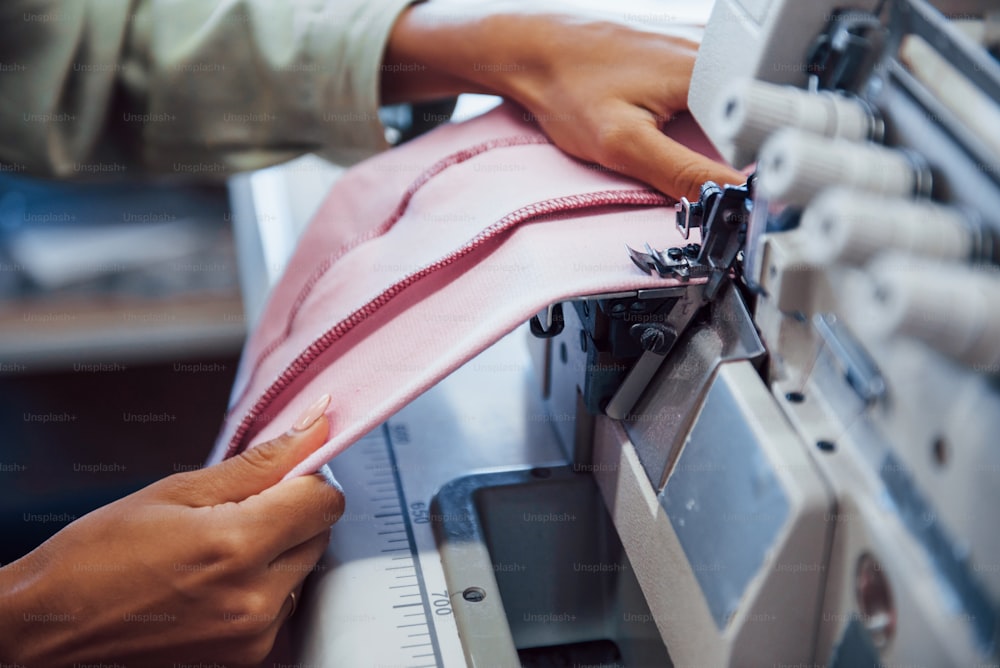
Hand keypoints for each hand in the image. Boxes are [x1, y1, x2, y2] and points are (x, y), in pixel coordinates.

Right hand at [0, 394, 342, 665]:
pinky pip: (282, 605)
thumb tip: (315, 424)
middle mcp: (254, 599)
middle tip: (235, 511)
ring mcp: (252, 635)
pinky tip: (215, 582)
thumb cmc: (96, 557)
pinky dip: (263, 587)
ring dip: (278, 552)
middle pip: (318, 533)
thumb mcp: (177, 491)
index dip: (306, 477)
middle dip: (290, 513)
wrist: (50, 630)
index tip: (282, 473)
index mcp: (237, 546)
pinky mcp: (247, 657)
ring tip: (215, 551)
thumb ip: (260, 462)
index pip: (324, 499)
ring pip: (302, 570)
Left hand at [382, 4, 743, 200]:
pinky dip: (697, 115)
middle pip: (748, 114)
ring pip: (728, 102)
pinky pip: (708, 91)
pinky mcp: (681, 50)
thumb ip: (682, 174)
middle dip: (731, 150)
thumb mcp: (624, 145)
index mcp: (706, 71)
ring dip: (714, 132)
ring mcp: (696, 44)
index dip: (752, 167)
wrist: (531, 50)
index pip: (758, 128)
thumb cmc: (567, 89)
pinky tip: (669, 120)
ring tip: (676, 139)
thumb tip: (727, 200)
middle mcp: (709, 49)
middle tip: (692, 164)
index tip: (737, 192)